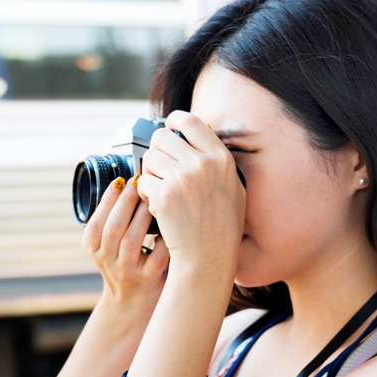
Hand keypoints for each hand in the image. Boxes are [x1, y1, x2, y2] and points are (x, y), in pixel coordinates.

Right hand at [82, 176, 169, 306]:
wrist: (132, 300)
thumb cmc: (123, 260)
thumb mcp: (106, 243)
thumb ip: (111, 218)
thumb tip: (126, 181)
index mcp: (92, 249)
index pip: (95, 223)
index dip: (107, 201)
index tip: (120, 181)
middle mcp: (107, 261)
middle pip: (113, 229)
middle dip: (126, 202)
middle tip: (138, 182)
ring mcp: (128, 271)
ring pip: (132, 241)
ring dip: (143, 215)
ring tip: (153, 197)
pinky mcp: (149, 278)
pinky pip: (157, 253)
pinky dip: (163, 236)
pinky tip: (170, 222)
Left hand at [136, 110, 245, 277]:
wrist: (209, 257)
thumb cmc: (222, 227)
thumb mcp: (234, 188)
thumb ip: (217, 162)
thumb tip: (199, 136)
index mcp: (220, 158)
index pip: (190, 121)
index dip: (173, 120)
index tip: (167, 125)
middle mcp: (202, 164)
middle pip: (162, 137)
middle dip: (156, 151)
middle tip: (160, 169)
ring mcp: (182, 179)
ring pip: (149, 159)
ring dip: (150, 173)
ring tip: (161, 191)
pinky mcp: (163, 195)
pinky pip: (142, 182)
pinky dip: (145, 194)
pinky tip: (158, 206)